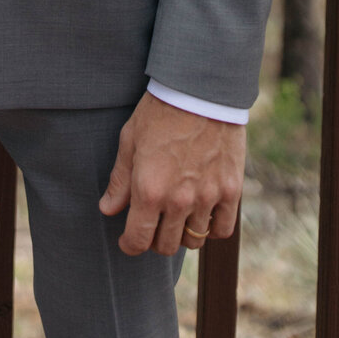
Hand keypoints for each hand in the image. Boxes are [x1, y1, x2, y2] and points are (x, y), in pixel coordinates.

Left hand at [98, 92, 244, 255]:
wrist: (200, 91)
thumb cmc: (159, 112)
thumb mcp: (130, 141)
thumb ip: (120, 181)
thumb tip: (108, 210)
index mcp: (149, 190)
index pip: (138, 240)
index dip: (129, 245)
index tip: (128, 241)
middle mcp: (178, 200)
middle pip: (166, 246)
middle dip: (154, 240)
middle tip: (152, 225)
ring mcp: (207, 197)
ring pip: (194, 240)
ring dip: (182, 233)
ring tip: (177, 216)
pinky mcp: (231, 191)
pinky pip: (223, 229)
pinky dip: (212, 227)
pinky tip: (203, 213)